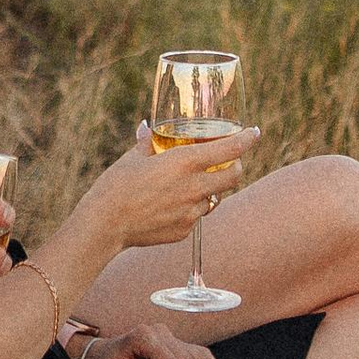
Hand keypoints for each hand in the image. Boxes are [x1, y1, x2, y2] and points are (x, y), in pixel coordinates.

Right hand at [86, 124, 257, 254]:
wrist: (104, 225)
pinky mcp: (184, 231)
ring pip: (216, 198)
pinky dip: (192, 208)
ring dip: (212, 189)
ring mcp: (191, 213)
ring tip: (193, 183)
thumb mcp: (133, 157)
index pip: (230, 149)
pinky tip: (172, 204)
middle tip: (229, 161)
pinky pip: (197, 216)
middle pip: (234, 176)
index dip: (246, 139)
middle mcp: (194, 188)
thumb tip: (148, 127)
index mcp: (185, 162)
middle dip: (236, 166)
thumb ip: (148, 141)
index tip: (253, 133)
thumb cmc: (116, 185)